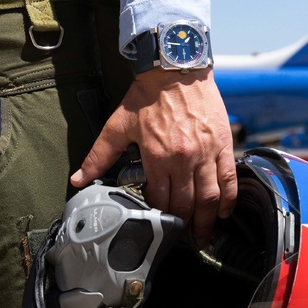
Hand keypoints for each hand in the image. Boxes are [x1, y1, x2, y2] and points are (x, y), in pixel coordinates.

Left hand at [72, 69, 235, 243]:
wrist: (177, 68)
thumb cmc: (147, 96)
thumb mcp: (118, 125)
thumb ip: (98, 155)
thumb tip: (78, 179)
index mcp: (157, 157)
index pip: (159, 200)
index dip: (159, 217)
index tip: (158, 225)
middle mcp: (184, 159)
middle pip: (185, 205)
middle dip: (183, 226)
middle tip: (182, 239)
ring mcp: (206, 153)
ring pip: (209, 198)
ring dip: (206, 221)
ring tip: (203, 235)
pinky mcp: (223, 144)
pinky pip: (229, 179)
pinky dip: (228, 199)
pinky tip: (223, 212)